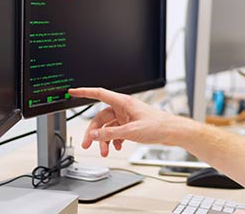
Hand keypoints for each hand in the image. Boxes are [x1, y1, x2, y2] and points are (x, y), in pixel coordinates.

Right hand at [69, 87, 192, 156]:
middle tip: (88, 144)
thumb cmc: (157, 126)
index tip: (72, 91)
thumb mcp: (130, 131)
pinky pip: (117, 131)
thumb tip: (93, 135)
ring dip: (105, 139)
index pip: (99, 94)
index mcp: (123, 103)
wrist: (172, 132)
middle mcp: (124, 108)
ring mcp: (128, 116)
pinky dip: (115, 139)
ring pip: (109, 126)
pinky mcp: (132, 124)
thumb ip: (110, 133)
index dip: (85, 92)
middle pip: (101, 117)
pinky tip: (117, 147)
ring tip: (105, 151)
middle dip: (94, 132)